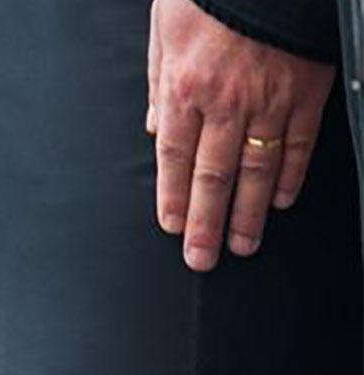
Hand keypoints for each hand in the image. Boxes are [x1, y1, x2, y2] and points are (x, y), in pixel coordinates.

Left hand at [147, 0, 334, 270]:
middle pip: (212, 177)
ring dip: (247, 213)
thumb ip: (157, 83)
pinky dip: (289, 176)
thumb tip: (153, 127)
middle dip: (206, 224)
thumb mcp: (164, 32)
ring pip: (256, 170)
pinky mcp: (306, 91)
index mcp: (183, 89)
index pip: (174, 158)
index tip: (174, 228)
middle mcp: (225, 102)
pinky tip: (280, 201)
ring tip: (242, 245)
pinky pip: (298, 144)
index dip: (173, 198)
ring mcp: (269, 99)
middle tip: (203, 258)